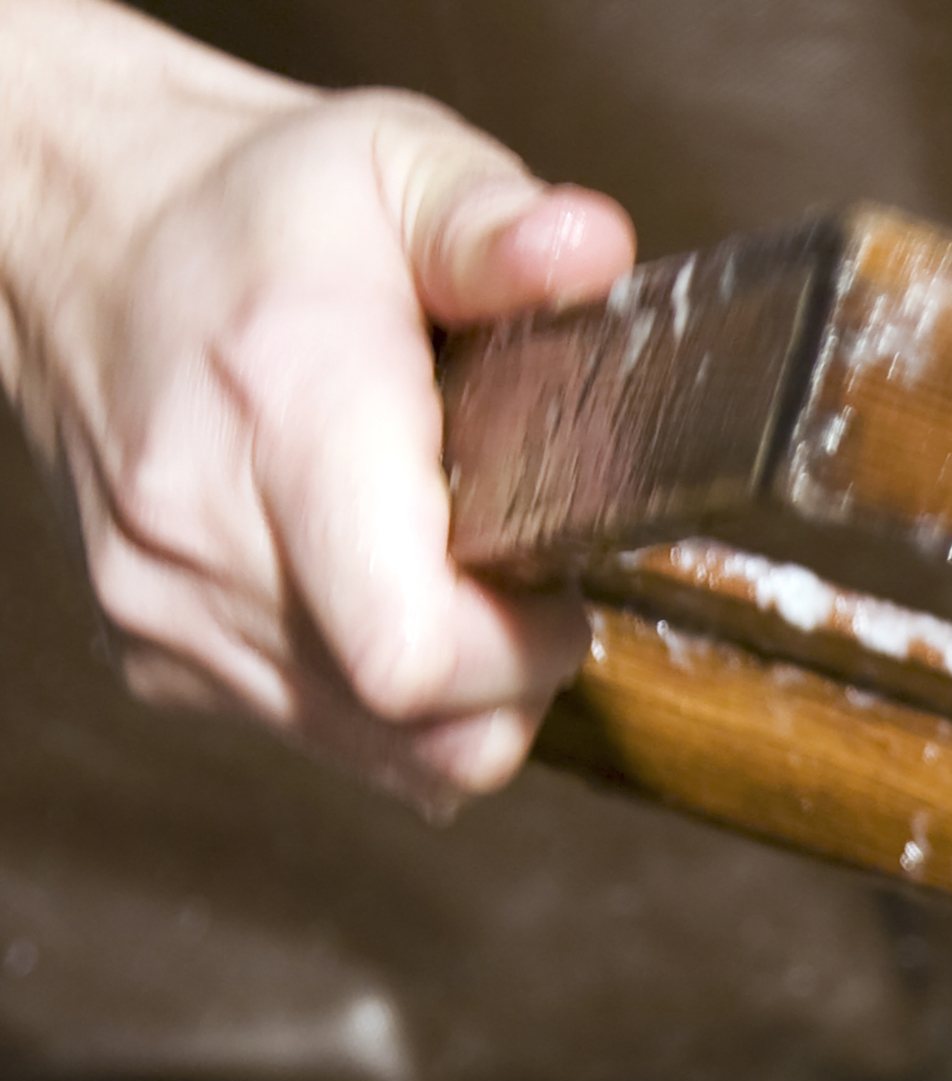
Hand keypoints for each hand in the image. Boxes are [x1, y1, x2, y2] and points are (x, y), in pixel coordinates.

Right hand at [0, 3, 631, 807]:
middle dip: (513, 674)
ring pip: (380, 752)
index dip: (525, 652)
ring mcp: (165, 608)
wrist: (70, 228)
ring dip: (453, 697)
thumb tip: (587, 248)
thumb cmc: (246, 206)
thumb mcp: (390, 162)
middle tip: (522, 576)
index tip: (556, 585)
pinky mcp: (153, 655)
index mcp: (285, 415)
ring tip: (453, 575)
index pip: (415, 651)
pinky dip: (377, 700)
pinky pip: (317, 735)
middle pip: (421, 724)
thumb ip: (495, 222)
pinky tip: (378, 591)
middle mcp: (203, 533)